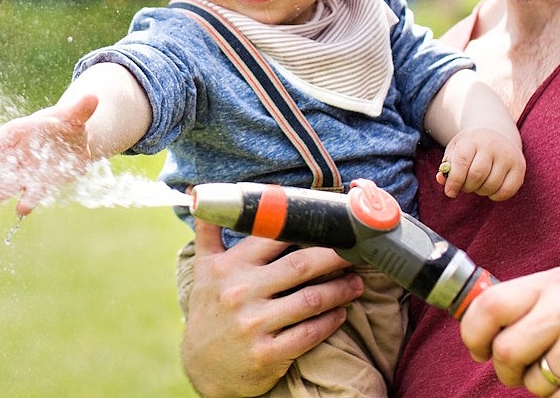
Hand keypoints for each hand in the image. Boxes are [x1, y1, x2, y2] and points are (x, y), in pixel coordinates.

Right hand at [0, 95, 97, 215]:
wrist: (72, 141)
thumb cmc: (64, 124)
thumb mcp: (72, 116)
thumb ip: (81, 110)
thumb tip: (94, 98)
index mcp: (24, 130)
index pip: (5, 135)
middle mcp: (21, 152)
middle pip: (2, 161)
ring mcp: (27, 170)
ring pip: (10, 181)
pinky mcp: (39, 184)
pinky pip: (30, 193)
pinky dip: (26, 201)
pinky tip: (21, 210)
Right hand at [180, 218, 362, 397]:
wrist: (202, 366)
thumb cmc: (209, 310)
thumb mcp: (203, 269)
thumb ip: (208, 231)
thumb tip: (202, 192)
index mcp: (227, 266)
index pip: (272, 236)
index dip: (305, 225)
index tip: (331, 220)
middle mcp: (240, 292)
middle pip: (300, 265)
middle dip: (335, 255)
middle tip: (358, 250)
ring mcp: (253, 324)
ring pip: (311, 300)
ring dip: (340, 290)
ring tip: (357, 283)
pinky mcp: (267, 353)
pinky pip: (309, 333)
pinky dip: (330, 321)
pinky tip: (341, 313)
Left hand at [438, 124, 524, 199]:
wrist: (496, 134)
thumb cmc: (471, 147)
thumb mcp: (455, 151)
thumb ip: (447, 166)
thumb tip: (441, 180)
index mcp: (472, 140)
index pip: (462, 162)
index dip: (454, 180)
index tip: (449, 192)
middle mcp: (492, 146)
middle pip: (477, 175)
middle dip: (467, 187)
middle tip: (465, 186)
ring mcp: (508, 155)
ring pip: (491, 185)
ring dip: (480, 191)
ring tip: (478, 184)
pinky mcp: (519, 167)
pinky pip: (507, 191)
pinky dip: (495, 196)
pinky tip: (490, 189)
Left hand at [460, 268, 559, 395]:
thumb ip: (522, 304)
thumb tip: (468, 316)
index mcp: (557, 284)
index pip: (490, 305)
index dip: (473, 333)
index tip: (479, 348)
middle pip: (505, 349)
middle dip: (506, 370)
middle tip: (522, 371)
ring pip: (530, 381)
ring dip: (540, 387)